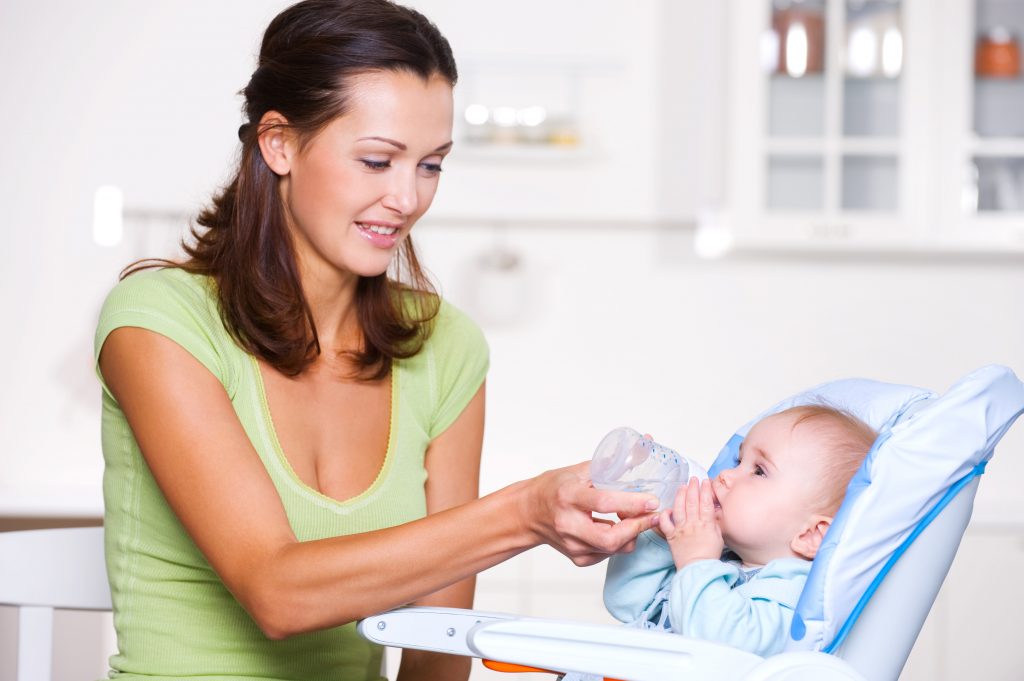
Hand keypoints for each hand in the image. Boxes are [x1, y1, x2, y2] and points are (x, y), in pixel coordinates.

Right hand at [523, 461, 659, 565]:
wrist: (529, 513)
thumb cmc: (554, 488)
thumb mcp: (579, 471)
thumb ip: (612, 463)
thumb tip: (645, 446)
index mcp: (568, 496)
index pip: (604, 503)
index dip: (632, 503)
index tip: (652, 501)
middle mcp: (568, 524)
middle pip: (610, 538)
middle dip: (637, 527)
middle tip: (652, 515)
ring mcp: (572, 544)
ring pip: (614, 548)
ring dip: (632, 533)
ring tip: (635, 517)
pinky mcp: (578, 558)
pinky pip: (609, 554)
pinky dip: (620, 541)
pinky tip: (618, 527)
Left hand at [659, 477, 723, 568]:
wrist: (698, 569)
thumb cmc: (710, 555)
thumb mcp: (719, 537)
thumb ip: (714, 523)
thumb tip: (711, 513)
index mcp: (706, 524)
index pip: (706, 503)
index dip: (705, 490)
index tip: (705, 481)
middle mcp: (693, 524)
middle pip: (692, 501)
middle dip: (693, 488)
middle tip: (693, 479)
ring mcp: (681, 529)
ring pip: (679, 508)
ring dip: (680, 495)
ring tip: (682, 487)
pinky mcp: (671, 536)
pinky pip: (665, 523)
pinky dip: (664, 514)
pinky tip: (667, 508)